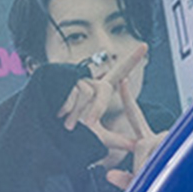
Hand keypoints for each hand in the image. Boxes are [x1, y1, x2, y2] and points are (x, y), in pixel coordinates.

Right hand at [54, 44, 165, 187]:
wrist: (47, 133)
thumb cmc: (71, 133)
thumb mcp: (97, 136)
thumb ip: (118, 139)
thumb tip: (137, 146)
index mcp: (100, 90)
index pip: (119, 73)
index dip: (132, 60)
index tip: (145, 45)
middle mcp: (90, 80)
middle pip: (104, 90)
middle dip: (97, 109)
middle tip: (86, 125)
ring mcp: (75, 78)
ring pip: (86, 93)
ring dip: (77, 113)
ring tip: (65, 122)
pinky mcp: (60, 77)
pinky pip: (71, 93)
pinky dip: (65, 108)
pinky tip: (56, 111)